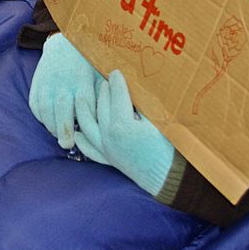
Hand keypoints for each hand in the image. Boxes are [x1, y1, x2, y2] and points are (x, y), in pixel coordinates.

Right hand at [29, 33, 103, 148]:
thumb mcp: (101, 74)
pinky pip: (35, 104)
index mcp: (83, 78)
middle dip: (63, 128)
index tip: (90, 134)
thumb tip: (122, 118)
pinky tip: (49, 122)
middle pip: (61, 106)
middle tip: (67, 144)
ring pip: (45, 108)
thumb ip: (108, 95)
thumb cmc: (89, 64)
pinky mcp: (37, 82)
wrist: (65, 44)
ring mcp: (47, 81)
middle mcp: (63, 79)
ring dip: (51, 125)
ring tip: (59, 135)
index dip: (85, 120)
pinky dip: (40, 116)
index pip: (83, 102)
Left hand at [74, 70, 173, 195]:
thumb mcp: (160, 121)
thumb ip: (144, 105)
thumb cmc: (170, 148)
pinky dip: (82, 141)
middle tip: (106, 79)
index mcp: (121, 124)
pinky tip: (77, 134)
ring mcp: (106, 150)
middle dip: (104, 90)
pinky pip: (90, 149)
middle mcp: (108, 136)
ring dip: (84, 110)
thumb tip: (136, 87)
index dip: (117, 81)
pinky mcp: (109, 161)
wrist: (171, 178)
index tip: (115, 71)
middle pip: (102, 107)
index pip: (116, 95)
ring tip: (80, 98)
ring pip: (88, 126)